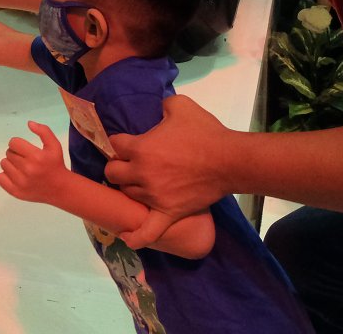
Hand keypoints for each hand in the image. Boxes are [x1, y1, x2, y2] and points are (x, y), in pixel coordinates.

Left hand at [0, 121, 71, 204]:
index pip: (13, 143)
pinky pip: (0, 178)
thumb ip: (44, 131)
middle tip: (25, 159)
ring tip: (21, 167)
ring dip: (10, 163)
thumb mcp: (54, 145)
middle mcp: (27, 169)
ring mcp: (20, 182)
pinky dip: (5, 175)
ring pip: (3, 164)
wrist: (60, 189)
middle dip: (15, 153)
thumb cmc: (56, 165)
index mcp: (36, 156)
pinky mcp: (16, 192)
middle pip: (8, 153)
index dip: (18, 144)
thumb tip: (29, 123)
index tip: (24, 149)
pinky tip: (16, 176)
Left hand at [104, 95, 231, 246]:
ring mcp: (154, 196)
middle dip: (118, 167)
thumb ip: (163, 104)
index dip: (120, 143)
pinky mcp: (168, 212)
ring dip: (130, 189)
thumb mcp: (180, 106)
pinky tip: (127, 238)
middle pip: (113, 173)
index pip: (114, 145)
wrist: (230, 161)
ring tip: (138, 184)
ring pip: (128, 195)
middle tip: (129, 164)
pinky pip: (149, 230)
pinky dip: (137, 236)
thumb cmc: (205, 132)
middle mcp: (142, 173)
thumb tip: (159, 108)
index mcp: (140, 148)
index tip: (127, 144)